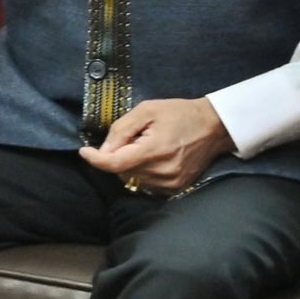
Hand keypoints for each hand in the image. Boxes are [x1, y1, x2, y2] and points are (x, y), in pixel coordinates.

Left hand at [78, 98, 235, 195]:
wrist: (214, 127)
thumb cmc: (179, 113)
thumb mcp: (147, 110)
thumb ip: (122, 129)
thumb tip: (103, 149)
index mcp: (154, 151)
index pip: (115, 164)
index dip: (96, 159)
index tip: (85, 151)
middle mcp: (163, 171)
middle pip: (122, 172)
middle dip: (117, 156)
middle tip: (131, 138)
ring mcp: (171, 183)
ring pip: (133, 179)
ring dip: (129, 165)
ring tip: (145, 145)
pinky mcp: (177, 187)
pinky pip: (147, 184)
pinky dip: (142, 172)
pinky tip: (152, 157)